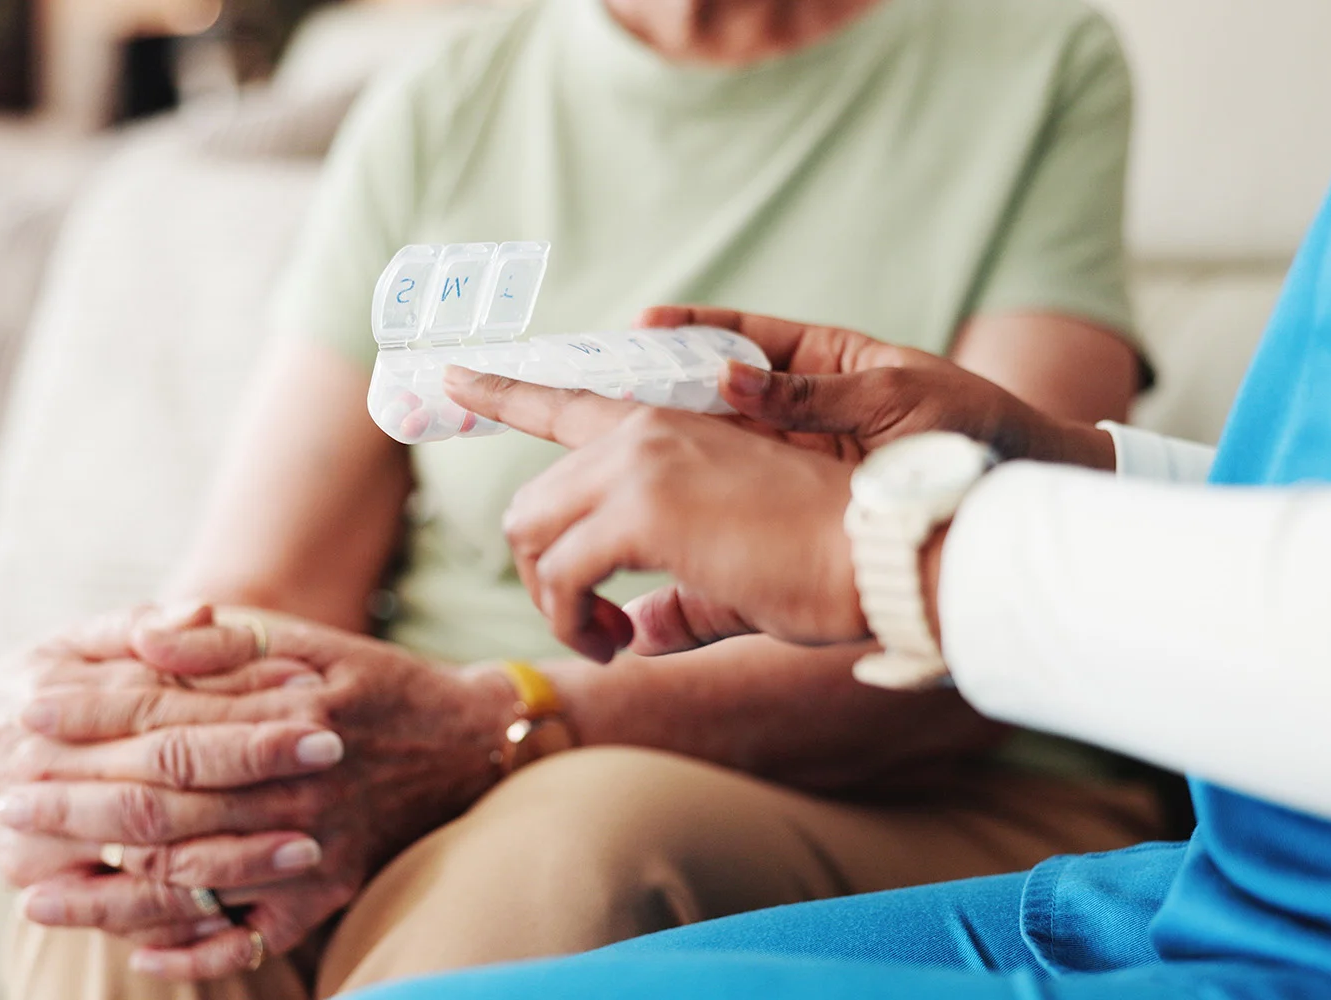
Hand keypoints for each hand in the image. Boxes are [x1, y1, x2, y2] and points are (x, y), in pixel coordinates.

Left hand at [0, 612, 517, 980]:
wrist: (466, 745)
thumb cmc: (375, 686)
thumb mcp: (310, 644)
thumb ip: (225, 642)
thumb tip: (144, 636)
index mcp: (287, 716)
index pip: (167, 722)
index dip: (92, 718)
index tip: (29, 716)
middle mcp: (296, 790)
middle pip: (162, 810)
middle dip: (74, 809)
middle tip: (7, 806)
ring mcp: (312, 850)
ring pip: (190, 883)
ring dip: (106, 894)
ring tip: (37, 893)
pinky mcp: (326, 894)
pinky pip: (250, 938)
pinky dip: (192, 952)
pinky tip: (139, 954)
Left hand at [443, 370, 861, 660]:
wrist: (881, 552)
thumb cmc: (824, 566)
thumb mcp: (732, 576)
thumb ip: (674, 600)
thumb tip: (633, 634)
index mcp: (665, 428)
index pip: (564, 399)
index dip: (500, 389)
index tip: (449, 373)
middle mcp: (641, 431)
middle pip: (532, 501)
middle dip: (541, 573)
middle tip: (592, 623)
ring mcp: (639, 462)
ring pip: (531, 534)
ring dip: (553, 601)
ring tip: (605, 637)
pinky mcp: (643, 508)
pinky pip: (560, 574)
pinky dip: (571, 618)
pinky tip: (616, 641)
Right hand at [637, 306, 1116, 468]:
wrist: (1018, 500)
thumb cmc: (974, 430)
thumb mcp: (897, 399)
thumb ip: (814, 393)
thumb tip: (728, 382)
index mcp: (823, 361)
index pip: (739, 336)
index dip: (686, 329)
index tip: (638, 326)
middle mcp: (797, 407)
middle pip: (708, 390)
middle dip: (651, 382)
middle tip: (590, 380)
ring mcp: (795, 456)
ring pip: (712, 444)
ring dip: (660, 439)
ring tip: (601, 435)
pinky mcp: (798, 502)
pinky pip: (736, 494)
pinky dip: (693, 495)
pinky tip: (650, 498)